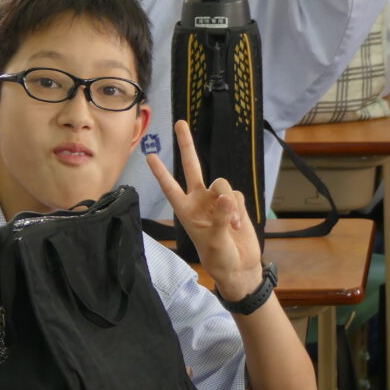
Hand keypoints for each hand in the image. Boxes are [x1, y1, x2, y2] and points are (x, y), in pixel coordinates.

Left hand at [146, 120, 262, 300]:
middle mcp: (199, 200)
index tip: (149, 155)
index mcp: (185, 210)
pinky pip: (237, 195)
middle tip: (179, 123)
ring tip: (233, 226)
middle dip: (186, 144)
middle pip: (192, 166)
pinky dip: (239, 209)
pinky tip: (239, 226)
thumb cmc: (220, 258)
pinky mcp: (234, 202)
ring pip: (222, 184)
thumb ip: (221, 218)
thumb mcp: (215, 241)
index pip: (170, 187)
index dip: (161, 172)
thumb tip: (226, 197)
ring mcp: (217, 200)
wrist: (240, 265)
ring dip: (230, 204)